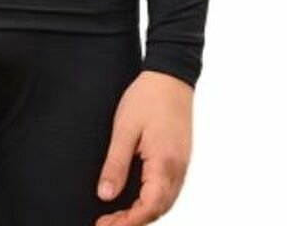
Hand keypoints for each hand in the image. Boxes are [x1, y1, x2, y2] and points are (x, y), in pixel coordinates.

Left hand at [94, 70, 192, 224]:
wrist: (171, 75)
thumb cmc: (147, 97)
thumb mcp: (124, 129)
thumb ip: (116, 164)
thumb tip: (105, 195)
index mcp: (164, 163)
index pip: (149, 207)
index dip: (127, 222)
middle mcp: (177, 169)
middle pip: (158, 209)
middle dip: (132, 222)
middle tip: (105, 224)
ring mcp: (181, 165)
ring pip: (164, 202)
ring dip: (141, 214)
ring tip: (116, 217)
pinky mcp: (179, 159)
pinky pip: (167, 189)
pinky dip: (151, 201)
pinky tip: (135, 199)